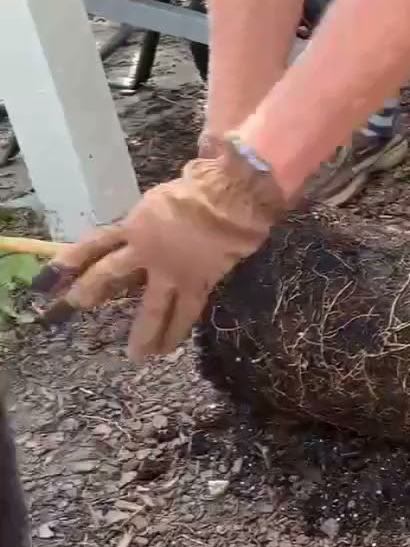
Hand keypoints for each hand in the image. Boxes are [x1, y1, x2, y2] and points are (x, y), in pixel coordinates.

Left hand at [31, 140, 288, 360]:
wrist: (228, 200)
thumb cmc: (198, 191)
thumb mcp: (159, 202)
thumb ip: (147, 219)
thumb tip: (139, 232)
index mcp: (134, 227)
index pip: (93, 246)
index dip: (67, 261)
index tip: (43, 281)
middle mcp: (145, 252)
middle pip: (109, 276)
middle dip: (87, 294)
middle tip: (69, 311)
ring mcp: (171, 272)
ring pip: (153, 308)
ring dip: (143, 333)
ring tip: (137, 355)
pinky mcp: (197, 282)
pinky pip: (186, 312)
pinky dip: (177, 330)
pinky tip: (169, 348)